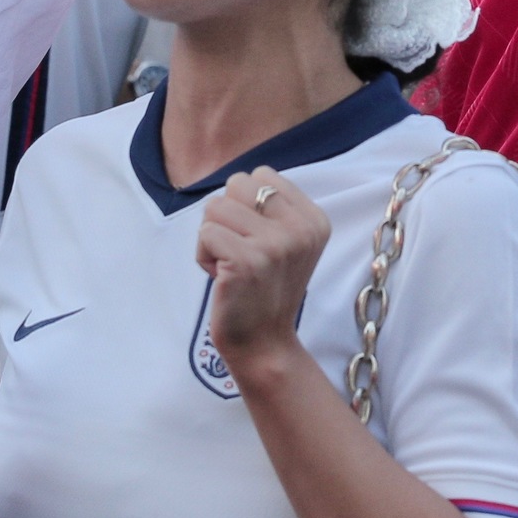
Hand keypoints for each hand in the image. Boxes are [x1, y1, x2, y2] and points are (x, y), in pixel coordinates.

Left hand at [195, 166, 332, 377]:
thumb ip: (273, 207)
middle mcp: (301, 228)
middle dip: (226, 216)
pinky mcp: (248, 261)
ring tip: (230, 265)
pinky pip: (205, 233)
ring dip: (213, 237)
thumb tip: (239, 178)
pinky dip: (203, 255)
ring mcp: (277, 244)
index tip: (257, 239)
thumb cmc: (264, 288)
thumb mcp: (287, 242)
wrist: (264, 343)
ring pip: (215, 207)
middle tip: (240, 251)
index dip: (245, 204)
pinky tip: (221, 278)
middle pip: (237, 184)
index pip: (261, 174)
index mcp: (314, 219)